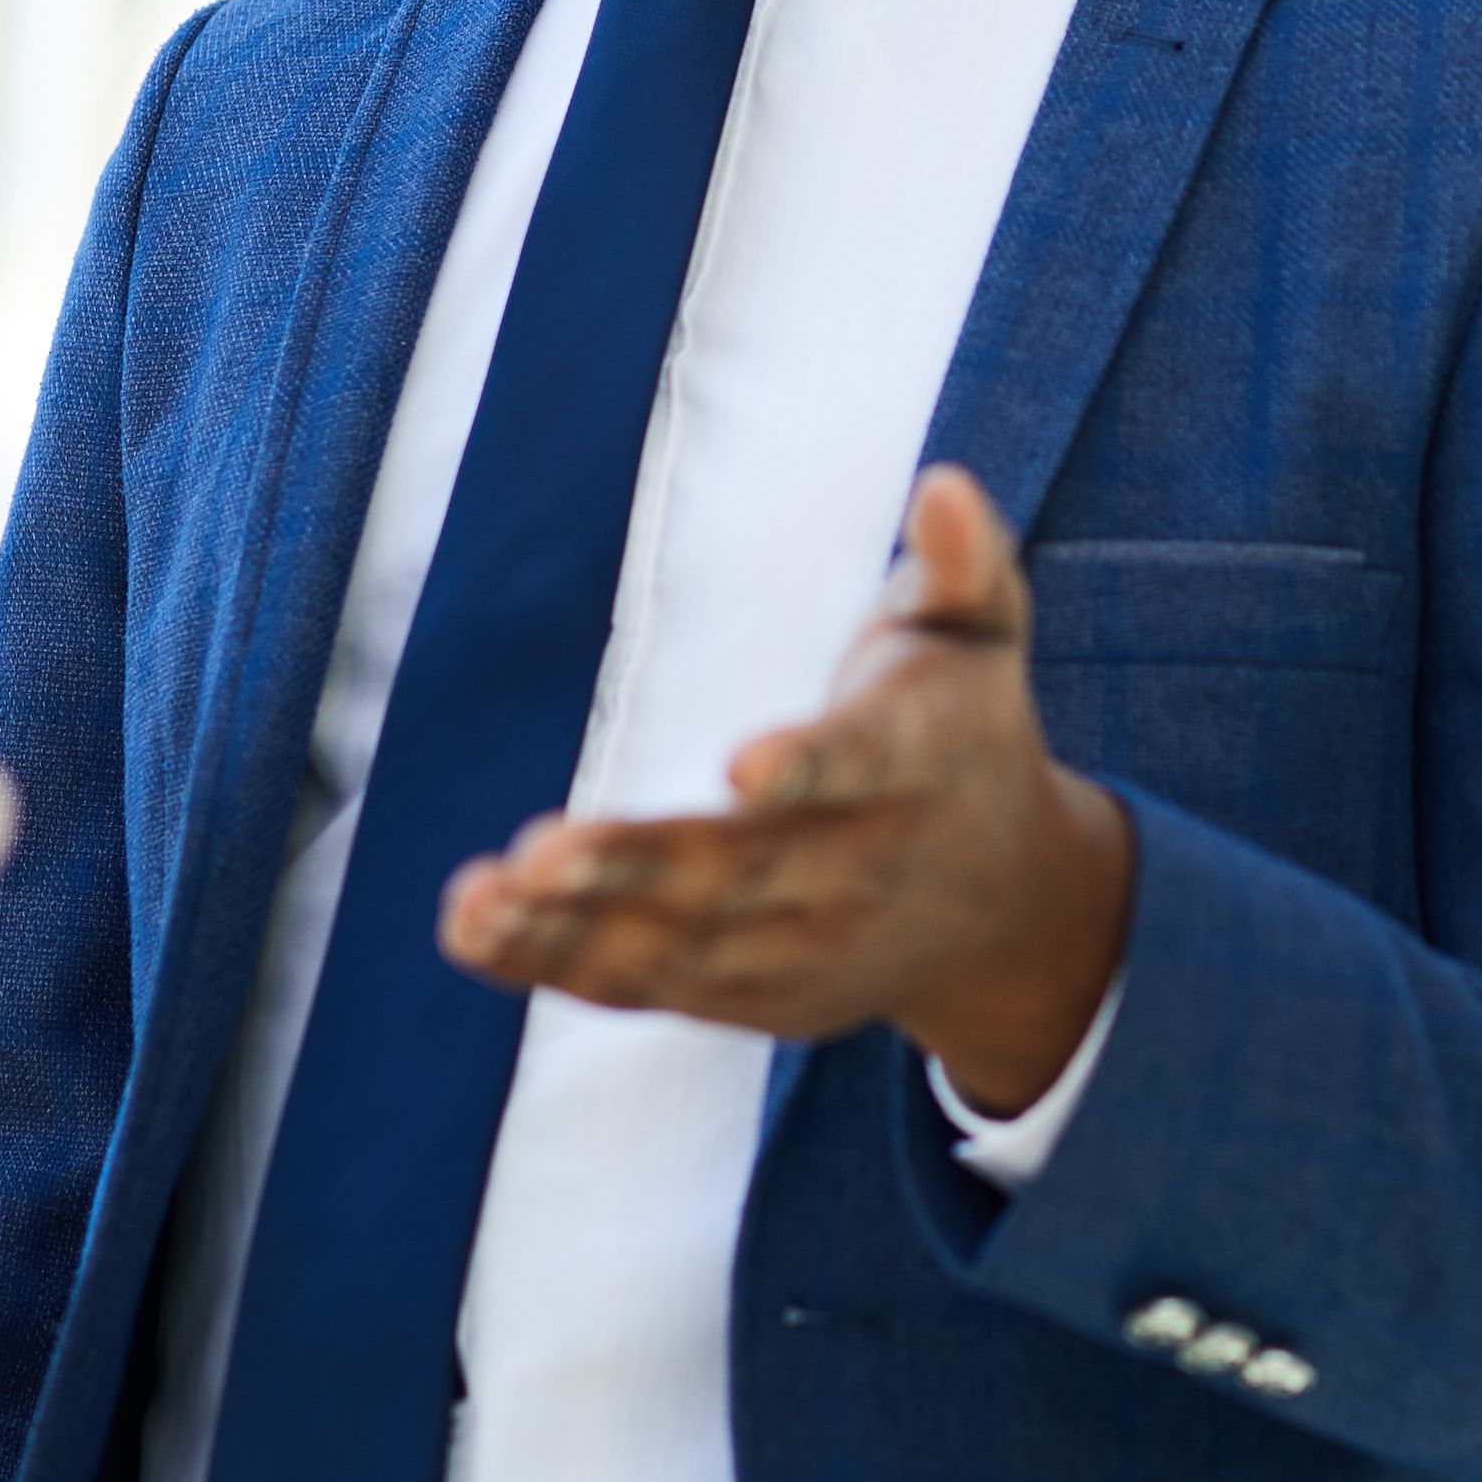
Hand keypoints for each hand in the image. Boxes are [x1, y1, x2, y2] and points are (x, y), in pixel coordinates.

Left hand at [440, 465, 1137, 1108]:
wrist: (1006, 908)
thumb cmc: (962, 730)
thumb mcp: (982, 634)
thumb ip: (963, 559)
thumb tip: (941, 485)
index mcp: (924, 763)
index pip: (868, 763)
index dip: (807, 763)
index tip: (739, 764)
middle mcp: (865, 871)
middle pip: (748, 873)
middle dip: (641, 865)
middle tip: (541, 850)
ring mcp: (806, 948)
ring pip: (685, 946)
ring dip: (577, 927)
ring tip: (482, 896)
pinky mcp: (750, 996)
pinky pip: (647, 985)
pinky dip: (556, 963)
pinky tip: (475, 927)